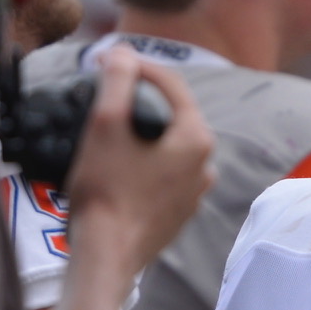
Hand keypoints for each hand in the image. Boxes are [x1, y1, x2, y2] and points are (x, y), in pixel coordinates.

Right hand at [63, 50, 212, 268]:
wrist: (105, 256)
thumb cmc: (105, 191)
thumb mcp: (105, 124)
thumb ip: (117, 80)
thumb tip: (123, 53)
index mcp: (195, 138)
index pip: (171, 85)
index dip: (136, 67)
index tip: (106, 63)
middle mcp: (205, 165)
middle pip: (173, 114)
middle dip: (141, 99)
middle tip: (107, 92)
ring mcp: (194, 193)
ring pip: (169, 146)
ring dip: (143, 133)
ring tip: (109, 130)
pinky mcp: (178, 214)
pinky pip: (164, 174)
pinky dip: (145, 162)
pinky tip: (118, 166)